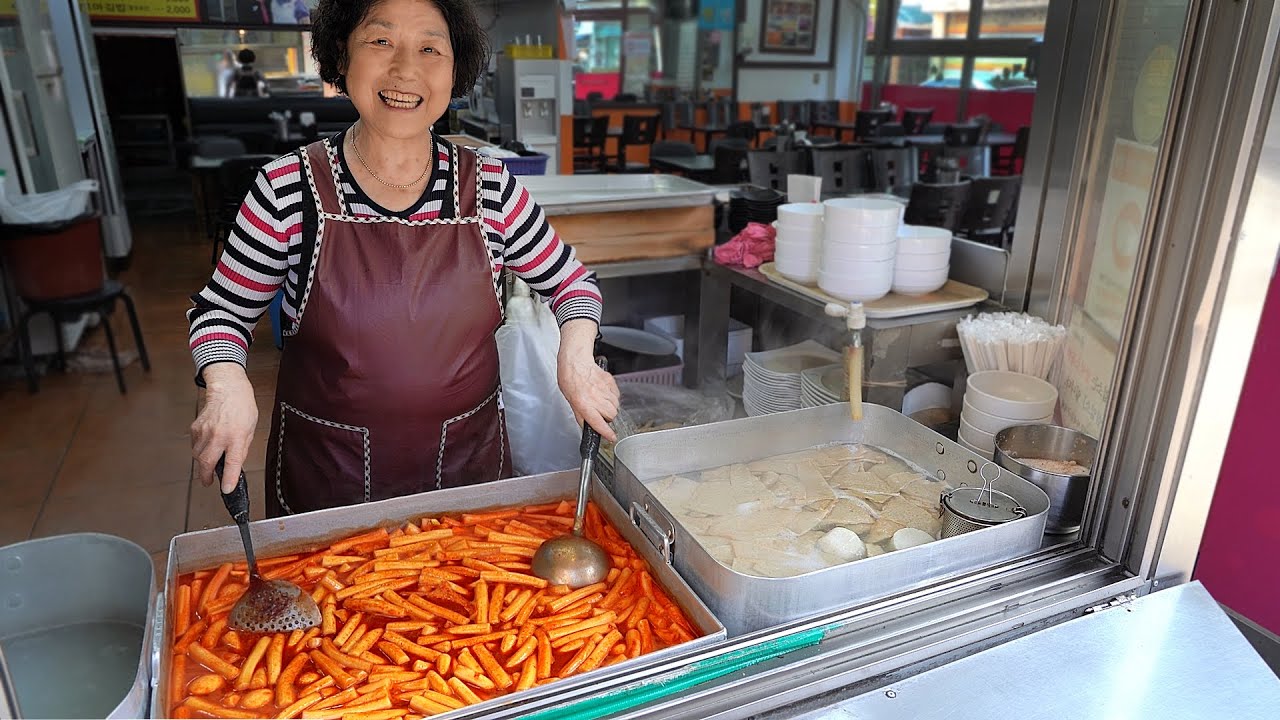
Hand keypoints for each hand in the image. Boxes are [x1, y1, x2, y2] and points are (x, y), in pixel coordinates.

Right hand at [191, 363, 257, 492]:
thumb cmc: (242, 408)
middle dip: (206, 477)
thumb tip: (233, 467)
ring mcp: (204, 431)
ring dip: (203, 463)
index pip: (232, 463)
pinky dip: (200, 450)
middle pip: (207, 463)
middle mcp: (218, 434)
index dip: (229, 479)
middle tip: (209, 482)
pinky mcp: (195, 428)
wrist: (228, 389)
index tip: (226, 490)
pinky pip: (195, 445)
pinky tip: (208, 446)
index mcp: (236, 436)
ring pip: (198, 456)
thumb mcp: (250, 431)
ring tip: (211, 461)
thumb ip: (241, 450)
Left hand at [557, 353, 619, 442]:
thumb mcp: (570, 401)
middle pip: (612, 415)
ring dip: (610, 407)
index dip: (607, 433)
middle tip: (600, 413)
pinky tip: (604, 393)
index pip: (599, 423)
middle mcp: (596, 398)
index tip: (612, 437)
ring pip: (616, 406)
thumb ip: (580, 415)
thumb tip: (587, 425)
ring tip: (600, 401)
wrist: (575, 361)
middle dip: (607, 417)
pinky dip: (612, 397)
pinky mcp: (610, 382)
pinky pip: (617, 395)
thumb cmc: (569, 378)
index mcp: (584, 404)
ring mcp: (604, 389)